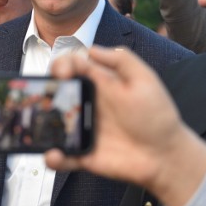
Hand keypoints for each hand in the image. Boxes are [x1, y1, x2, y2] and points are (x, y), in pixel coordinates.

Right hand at [45, 46, 205, 205]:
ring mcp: (83, 129)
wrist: (166, 155)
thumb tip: (90, 48)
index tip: (63, 73)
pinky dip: (52, 157)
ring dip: (41, 124)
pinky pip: (61, 156)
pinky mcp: (83, 154)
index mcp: (99, 83)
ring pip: (52, 124)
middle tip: (43, 96)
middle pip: (56, 92)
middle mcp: (87, 104)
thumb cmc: (158, 115)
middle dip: (43, 90)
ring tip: (39, 126)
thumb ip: (122, 60)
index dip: (62, 64)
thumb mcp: (145, 80)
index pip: (72, 67)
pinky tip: (53, 155)